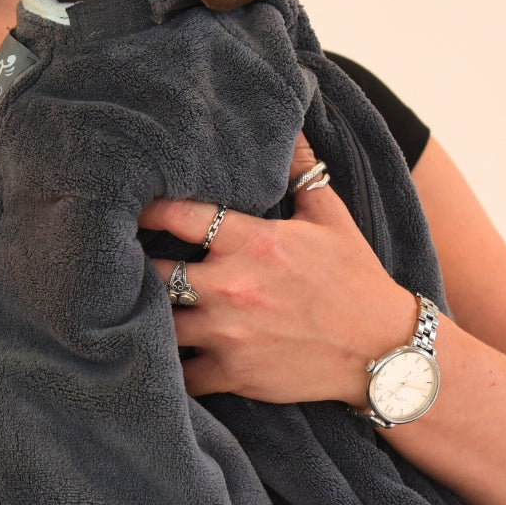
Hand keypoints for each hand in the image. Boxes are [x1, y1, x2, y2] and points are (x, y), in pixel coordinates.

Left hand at [138, 134, 417, 408]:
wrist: (383, 349)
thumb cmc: (356, 279)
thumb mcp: (331, 218)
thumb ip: (302, 171)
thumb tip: (290, 128)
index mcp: (251, 241)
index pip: (177, 214)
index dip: (146, 208)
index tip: (130, 208)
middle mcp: (231, 285)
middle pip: (151, 272)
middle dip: (135, 268)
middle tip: (122, 266)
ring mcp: (228, 332)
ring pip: (157, 324)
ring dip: (147, 318)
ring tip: (135, 311)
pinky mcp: (233, 373)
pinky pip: (180, 376)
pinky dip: (169, 369)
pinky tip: (163, 359)